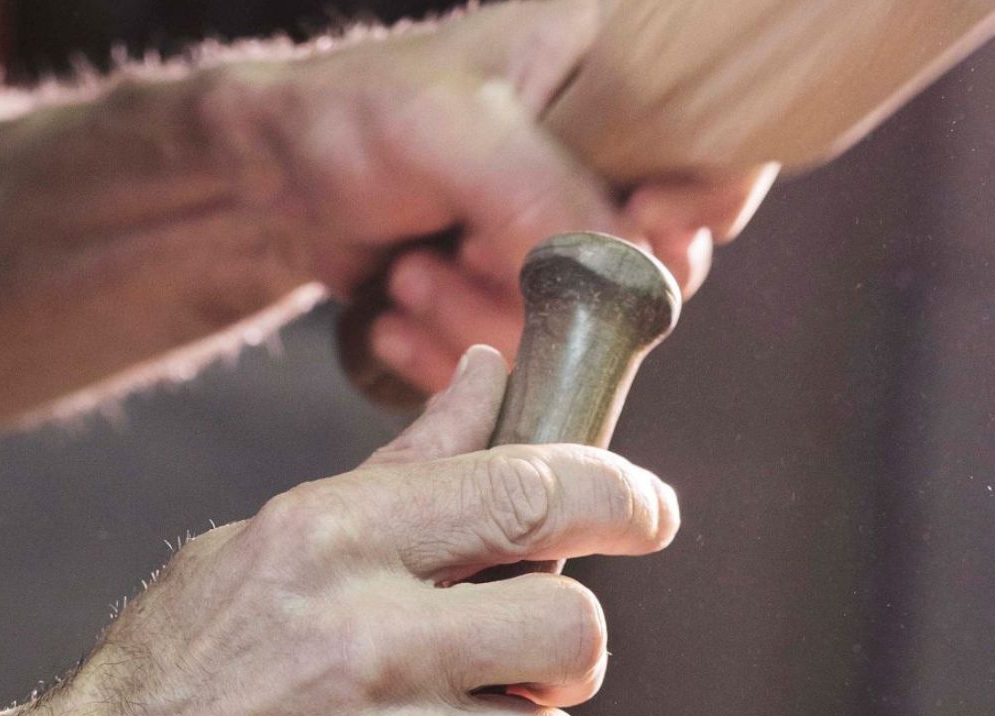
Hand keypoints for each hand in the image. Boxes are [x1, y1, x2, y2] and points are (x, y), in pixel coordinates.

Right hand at [0, 348, 676, 715]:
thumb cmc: (164, 693)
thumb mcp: (257, 552)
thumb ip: (395, 477)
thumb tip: (490, 380)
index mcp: (329, 546)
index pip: (534, 488)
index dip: (621, 498)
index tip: (646, 516)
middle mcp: (368, 649)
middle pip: (574, 629)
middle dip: (559, 652)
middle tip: (514, 671)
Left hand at [224, 0, 774, 394]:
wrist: (269, 180)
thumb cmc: (351, 118)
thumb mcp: (450, 132)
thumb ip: (540, 190)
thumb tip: (626, 265)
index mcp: (622, 72)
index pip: (726, 149)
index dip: (688, 212)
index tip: (619, 233)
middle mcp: (609, 159)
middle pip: (652, 270)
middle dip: (544, 285)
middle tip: (461, 251)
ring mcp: (566, 238)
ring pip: (578, 333)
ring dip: (478, 322)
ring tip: (408, 274)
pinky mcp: (521, 303)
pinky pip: (523, 364)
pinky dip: (453, 354)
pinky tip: (397, 312)